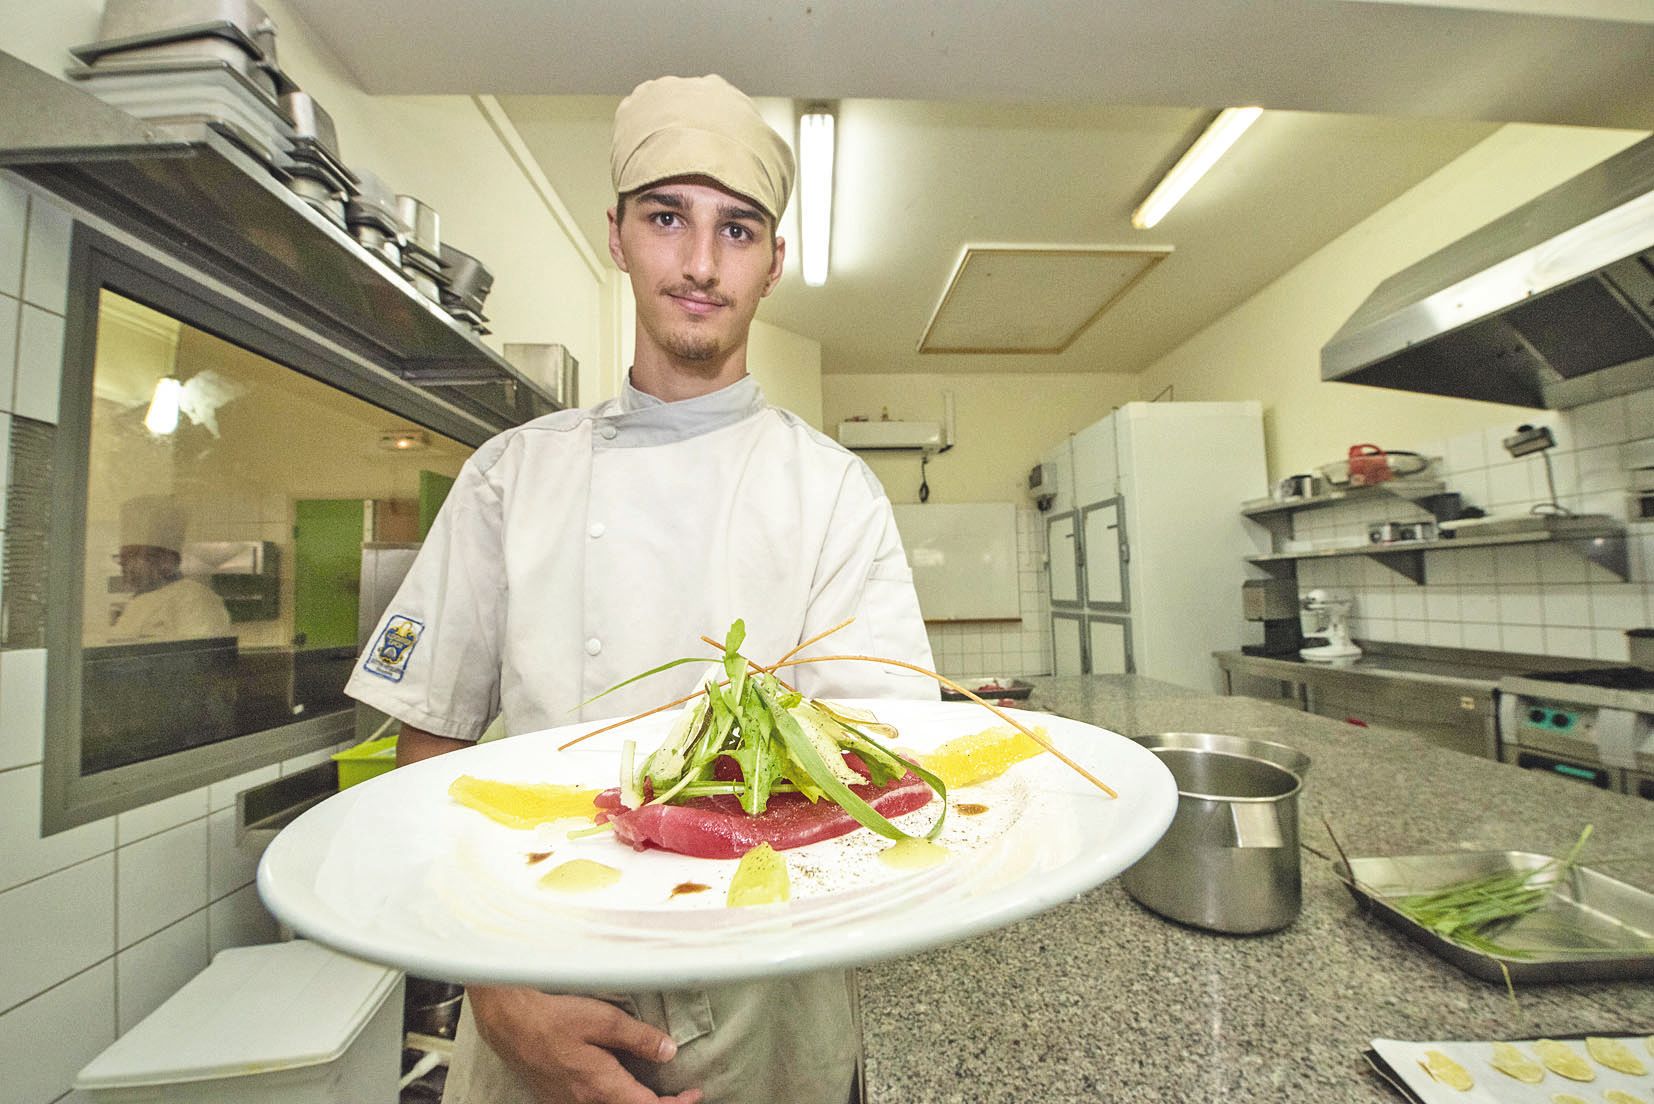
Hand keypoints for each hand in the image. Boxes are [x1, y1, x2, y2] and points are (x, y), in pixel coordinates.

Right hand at [467, 985, 702, 1103]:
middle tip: (682, 1095)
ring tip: (656, 1093)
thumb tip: (669, 1052)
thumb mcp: (603, 1020)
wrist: (507, 1021)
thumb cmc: (553, 1017)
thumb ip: (638, 1038)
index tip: (696, 1094)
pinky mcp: (556, 1099)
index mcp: (601, 1088)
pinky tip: (620, 1086)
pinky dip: (615, 1100)